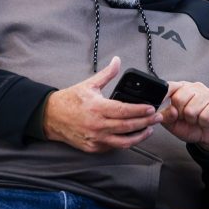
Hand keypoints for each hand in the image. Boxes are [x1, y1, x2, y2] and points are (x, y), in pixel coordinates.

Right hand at [42, 57, 162, 152]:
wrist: (50, 117)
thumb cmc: (70, 100)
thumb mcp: (88, 85)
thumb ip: (106, 74)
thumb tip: (117, 61)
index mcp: (97, 108)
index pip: (124, 110)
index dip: (140, 110)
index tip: (152, 109)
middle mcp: (97, 125)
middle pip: (128, 126)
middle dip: (146, 122)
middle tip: (158, 118)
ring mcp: (95, 138)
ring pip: (123, 141)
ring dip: (139, 136)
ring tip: (149, 130)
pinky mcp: (93, 147)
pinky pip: (113, 146)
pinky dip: (125, 142)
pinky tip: (133, 136)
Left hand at [161, 81, 208, 153]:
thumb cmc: (193, 128)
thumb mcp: (174, 125)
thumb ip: (166, 117)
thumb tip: (163, 112)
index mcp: (182, 89)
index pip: (170, 86)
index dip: (164, 95)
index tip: (159, 104)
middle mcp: (195, 88)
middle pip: (179, 99)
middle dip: (181, 114)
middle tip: (188, 118)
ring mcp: (208, 94)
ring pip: (191, 109)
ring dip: (193, 120)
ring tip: (198, 120)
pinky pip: (204, 116)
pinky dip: (204, 123)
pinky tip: (207, 121)